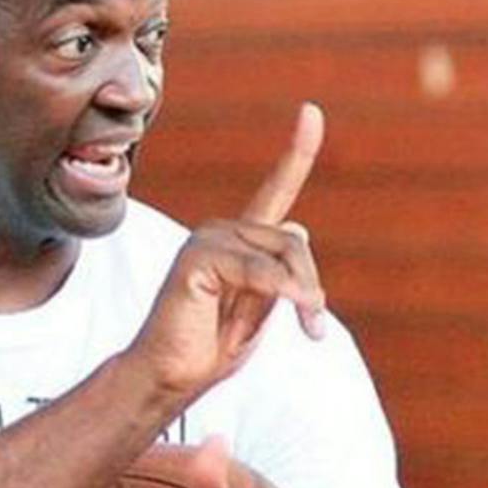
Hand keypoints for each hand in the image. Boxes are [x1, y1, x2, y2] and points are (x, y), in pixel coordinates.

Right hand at [127, 103, 326, 401]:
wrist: (171, 376)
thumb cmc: (211, 346)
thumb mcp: (260, 307)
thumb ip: (279, 271)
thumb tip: (299, 226)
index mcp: (242, 241)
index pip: (275, 189)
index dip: (297, 152)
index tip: (312, 111)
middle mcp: (223, 231)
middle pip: (293, 242)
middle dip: (310, 285)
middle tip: (315, 329)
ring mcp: (207, 240)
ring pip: (282, 254)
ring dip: (300, 295)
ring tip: (306, 330)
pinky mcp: (195, 257)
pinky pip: (255, 269)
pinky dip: (276, 291)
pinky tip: (285, 309)